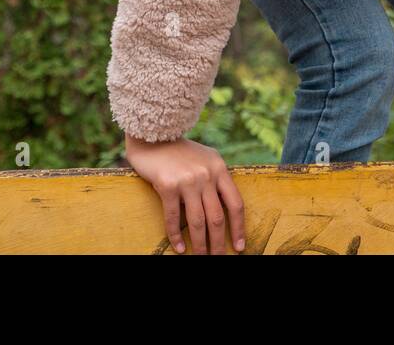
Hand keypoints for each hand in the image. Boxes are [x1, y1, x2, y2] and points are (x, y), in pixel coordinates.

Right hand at [125, 135, 245, 254]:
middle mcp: (206, 175)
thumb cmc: (181, 151)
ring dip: (200, 244)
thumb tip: (226, 205)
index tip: (239, 246)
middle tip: (219, 258)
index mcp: (220, 168)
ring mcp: (188, 181)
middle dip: (219, 242)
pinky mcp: (168, 186)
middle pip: (217, 217)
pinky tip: (179, 248)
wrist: (154, 137)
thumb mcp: (206, 158)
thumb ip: (216, 178)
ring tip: (201, 258)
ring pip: (198, 221)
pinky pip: (173, 218)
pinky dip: (176, 236)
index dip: (239, 227)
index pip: (235, 203)